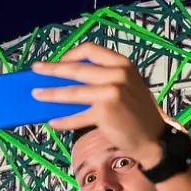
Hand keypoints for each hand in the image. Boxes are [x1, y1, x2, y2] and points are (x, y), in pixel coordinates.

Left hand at [32, 43, 165, 169]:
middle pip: (76, 69)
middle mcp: (118, 75)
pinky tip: (53, 122)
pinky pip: (77, 116)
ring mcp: (111, 93)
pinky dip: (63, 120)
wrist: (153, 139)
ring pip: (72, 92)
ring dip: (51, 94)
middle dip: (52, 69)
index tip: (59, 61)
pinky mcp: (105, 112)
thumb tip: (69, 80)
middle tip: (36, 69)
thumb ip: (105, 79)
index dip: (71, 54)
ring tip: (36, 95)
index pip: (91, 50)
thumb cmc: (137, 114)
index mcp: (123, 65)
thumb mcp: (128, 87)